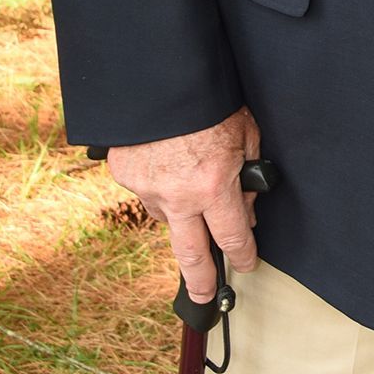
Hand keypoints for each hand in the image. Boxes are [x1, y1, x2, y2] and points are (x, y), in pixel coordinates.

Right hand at [105, 106, 262, 301]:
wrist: (161, 77)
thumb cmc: (210, 101)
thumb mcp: (245, 133)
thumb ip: (247, 174)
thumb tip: (247, 208)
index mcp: (214, 187)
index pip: (234, 237)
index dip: (244, 255)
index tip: (248, 264)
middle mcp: (179, 197)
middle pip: (192, 256)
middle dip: (202, 281)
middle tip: (206, 297)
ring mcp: (148, 189)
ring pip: (167, 218)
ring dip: (180, 213)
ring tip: (189, 188)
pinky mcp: (125, 175)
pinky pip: (147, 190)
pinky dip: (158, 184)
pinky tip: (165, 164)